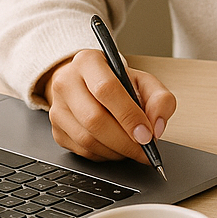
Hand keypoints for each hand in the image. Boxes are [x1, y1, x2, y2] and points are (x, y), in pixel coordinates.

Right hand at [38, 49, 176, 162]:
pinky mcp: (56, 131)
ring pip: (87, 139)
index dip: (129, 115)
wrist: (89, 85)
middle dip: (125, 141)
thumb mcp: (143, 81)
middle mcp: (67, 83)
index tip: (146, 134)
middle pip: (94, 119)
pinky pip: (82, 151)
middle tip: (144, 149)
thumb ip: (160, 99)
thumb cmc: (117, 82)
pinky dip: (105, 155)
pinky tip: (117, 148)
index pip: (107, 90)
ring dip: (116, 151)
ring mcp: (58, 108)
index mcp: (88, 62)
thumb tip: (156, 127)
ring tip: (133, 148)